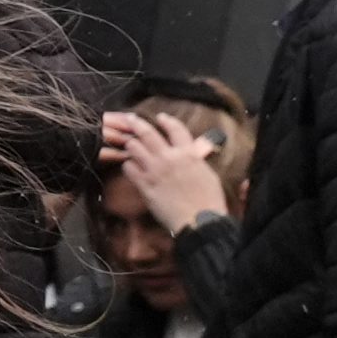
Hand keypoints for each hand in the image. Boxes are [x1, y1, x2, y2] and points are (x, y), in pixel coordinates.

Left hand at [97, 109, 230, 235]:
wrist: (199, 220)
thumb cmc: (209, 199)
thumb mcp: (208, 173)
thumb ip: (198, 158)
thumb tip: (197, 148)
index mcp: (188, 154)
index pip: (176, 129)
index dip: (167, 121)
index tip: (160, 117)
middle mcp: (169, 158)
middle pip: (148, 133)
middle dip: (137, 123)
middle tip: (130, 118)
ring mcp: (154, 170)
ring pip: (134, 147)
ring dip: (131, 144)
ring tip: (129, 144)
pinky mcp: (144, 184)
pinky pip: (129, 168)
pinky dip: (127, 164)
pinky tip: (129, 165)